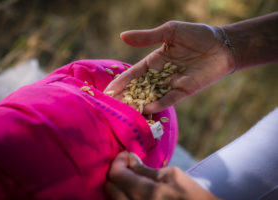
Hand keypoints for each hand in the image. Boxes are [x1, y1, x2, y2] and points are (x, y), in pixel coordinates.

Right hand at [105, 21, 234, 112]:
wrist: (223, 45)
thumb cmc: (197, 34)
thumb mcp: (170, 32)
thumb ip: (147, 37)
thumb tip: (122, 36)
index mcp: (155, 60)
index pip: (134, 73)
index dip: (122, 82)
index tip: (109, 91)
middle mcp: (161, 74)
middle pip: (140, 88)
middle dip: (126, 97)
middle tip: (112, 106)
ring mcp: (172, 84)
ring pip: (152, 96)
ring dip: (139, 104)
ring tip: (125, 111)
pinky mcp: (184, 91)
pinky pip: (169, 99)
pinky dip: (159, 104)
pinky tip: (148, 108)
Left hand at [105, 151, 219, 199]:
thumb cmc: (191, 193)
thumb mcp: (172, 175)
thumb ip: (146, 169)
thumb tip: (129, 158)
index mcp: (147, 192)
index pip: (116, 175)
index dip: (118, 161)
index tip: (126, 156)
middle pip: (110, 188)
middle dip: (116, 173)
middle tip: (128, 166)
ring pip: (113, 199)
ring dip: (117, 185)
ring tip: (129, 178)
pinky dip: (122, 196)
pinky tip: (131, 189)